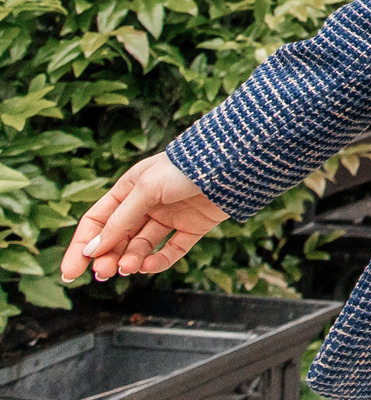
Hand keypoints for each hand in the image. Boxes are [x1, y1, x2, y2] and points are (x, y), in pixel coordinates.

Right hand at [62, 154, 227, 282]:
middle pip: (118, 238)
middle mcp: (148, 203)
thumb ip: (121, 220)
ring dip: (131, 260)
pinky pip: (171, 250)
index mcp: (130, 188)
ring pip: (142, 246)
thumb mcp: (147, 189)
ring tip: (129, 267)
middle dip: (108, 257)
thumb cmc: (187, 167)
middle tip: (104, 273)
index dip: (83, 246)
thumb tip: (94, 249)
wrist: (235, 163)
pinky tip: (148, 266)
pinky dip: (158, 262)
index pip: (98, 221)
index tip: (71, 272)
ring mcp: (171, 216)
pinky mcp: (193, 227)